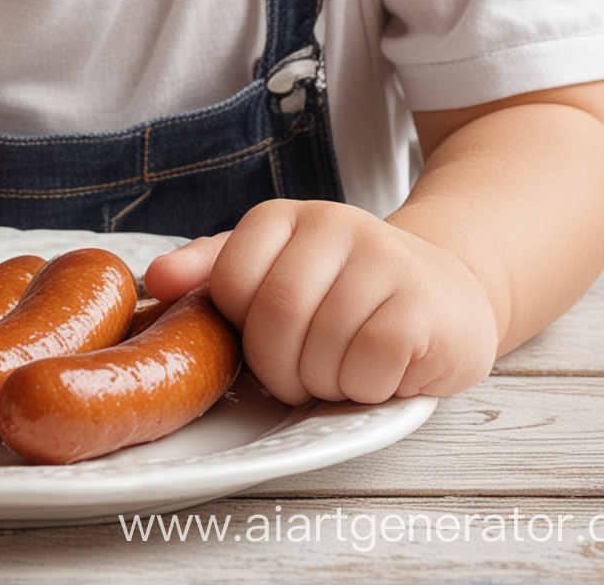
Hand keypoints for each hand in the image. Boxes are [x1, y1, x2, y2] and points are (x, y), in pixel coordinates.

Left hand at [143, 200, 497, 404]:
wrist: (448, 293)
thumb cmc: (347, 292)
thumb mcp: (279, 271)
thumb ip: (216, 271)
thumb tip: (156, 278)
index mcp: (286, 216)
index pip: (230, 282)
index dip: (242, 331)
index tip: (267, 340)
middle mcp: (334, 222)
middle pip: (274, 316)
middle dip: (281, 367)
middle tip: (304, 372)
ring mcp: (383, 259)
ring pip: (320, 347)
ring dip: (326, 382)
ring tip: (345, 366)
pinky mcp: (422, 305)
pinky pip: (368, 366)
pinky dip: (365, 387)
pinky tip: (380, 370)